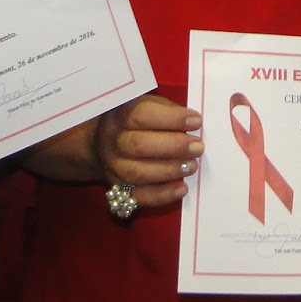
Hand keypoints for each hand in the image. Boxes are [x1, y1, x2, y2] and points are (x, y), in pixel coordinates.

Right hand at [91, 93, 202, 209]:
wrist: (103, 144)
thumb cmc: (136, 122)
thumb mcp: (149, 105)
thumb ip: (169, 111)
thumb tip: (194, 124)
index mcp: (121, 114)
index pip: (143, 115)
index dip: (172, 119)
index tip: (196, 122)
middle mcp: (113, 140)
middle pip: (140, 145)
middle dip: (174, 147)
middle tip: (198, 147)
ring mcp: (114, 166)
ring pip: (138, 172)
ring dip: (169, 171)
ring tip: (192, 166)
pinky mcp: (119, 188)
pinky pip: (139, 196)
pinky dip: (162, 195)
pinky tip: (181, 188)